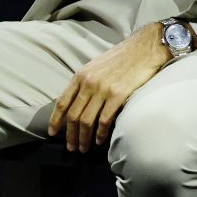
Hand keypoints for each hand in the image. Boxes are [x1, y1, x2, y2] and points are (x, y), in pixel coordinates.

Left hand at [47, 23, 170, 152]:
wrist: (144, 48)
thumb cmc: (122, 57)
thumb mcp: (96, 66)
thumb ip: (85, 82)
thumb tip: (78, 102)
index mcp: (80, 75)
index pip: (62, 102)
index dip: (55, 120)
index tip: (52, 133)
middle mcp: (88, 83)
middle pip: (73, 115)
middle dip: (70, 135)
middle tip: (72, 147)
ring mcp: (102, 89)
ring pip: (86, 121)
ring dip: (84, 138)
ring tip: (84, 148)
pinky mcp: (117, 95)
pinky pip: (104, 120)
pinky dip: (101, 133)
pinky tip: (100, 140)